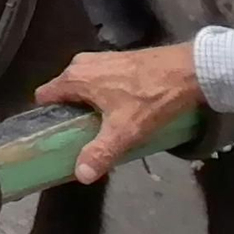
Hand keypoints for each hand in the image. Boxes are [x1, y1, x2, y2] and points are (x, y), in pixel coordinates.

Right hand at [35, 44, 202, 183]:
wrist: (189, 71)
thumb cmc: (151, 98)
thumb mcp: (125, 131)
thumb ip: (99, 153)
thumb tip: (80, 175)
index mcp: (74, 78)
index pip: (44, 97)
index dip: (47, 118)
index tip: (57, 136)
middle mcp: (81, 63)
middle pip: (64, 92)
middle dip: (71, 114)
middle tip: (84, 137)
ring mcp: (100, 58)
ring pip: (83, 86)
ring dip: (89, 104)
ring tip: (106, 126)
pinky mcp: (117, 58)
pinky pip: (99, 80)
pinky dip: (104, 94)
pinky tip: (123, 110)